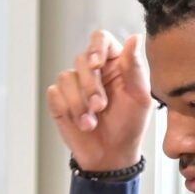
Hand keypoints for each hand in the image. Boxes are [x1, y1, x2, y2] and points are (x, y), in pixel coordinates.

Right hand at [46, 30, 150, 171]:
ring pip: (66, 77)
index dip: (95, 47)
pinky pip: (55, 93)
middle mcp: (92, 72)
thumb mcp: (139, 98)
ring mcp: (74, 86)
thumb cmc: (129, 126)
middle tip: (100, 106)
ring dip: (79, 103)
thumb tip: (135, 38)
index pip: (100, 40)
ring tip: (91, 121)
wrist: (111, 155)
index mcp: (114, 65)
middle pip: (81, 59)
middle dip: (90, 86)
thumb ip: (134, 68)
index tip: (97, 64)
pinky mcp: (59, 100)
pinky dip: (68, 109)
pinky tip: (81, 123)